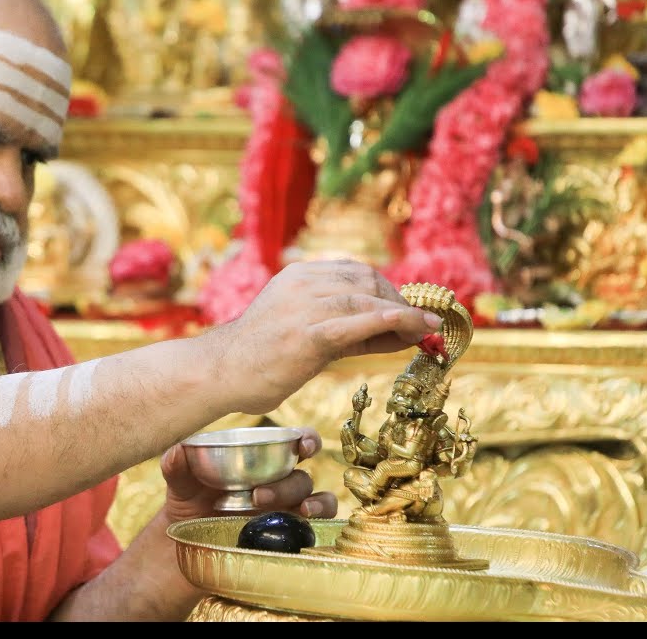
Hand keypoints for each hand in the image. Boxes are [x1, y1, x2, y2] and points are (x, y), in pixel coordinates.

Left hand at [160, 426, 337, 523]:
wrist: (185, 545)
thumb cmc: (188, 502)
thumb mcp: (179, 482)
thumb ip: (177, 465)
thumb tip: (178, 451)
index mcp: (261, 461)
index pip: (294, 442)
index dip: (306, 439)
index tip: (302, 443)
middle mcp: (280, 483)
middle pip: (301, 475)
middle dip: (285, 483)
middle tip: (256, 495)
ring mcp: (288, 511)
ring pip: (316, 498)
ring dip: (308, 501)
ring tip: (289, 512)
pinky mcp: (291, 537)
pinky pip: (318, 527)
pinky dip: (321, 521)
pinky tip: (305, 522)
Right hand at [208, 259, 442, 415]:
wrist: (221, 373)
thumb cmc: (261, 358)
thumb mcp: (305, 331)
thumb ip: (350, 329)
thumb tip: (401, 331)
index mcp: (299, 276)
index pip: (356, 272)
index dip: (389, 289)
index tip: (409, 310)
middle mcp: (302, 284)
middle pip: (366, 282)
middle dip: (399, 301)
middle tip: (421, 324)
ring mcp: (303, 308)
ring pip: (366, 300)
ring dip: (404, 314)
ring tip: (425, 330)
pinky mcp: (306, 335)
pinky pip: (357, 323)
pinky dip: (391, 322)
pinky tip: (413, 329)